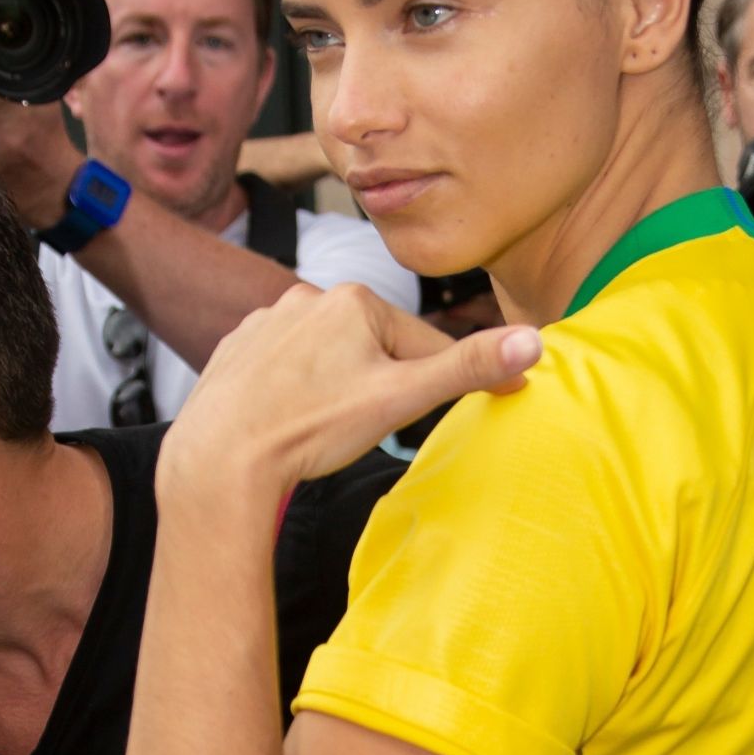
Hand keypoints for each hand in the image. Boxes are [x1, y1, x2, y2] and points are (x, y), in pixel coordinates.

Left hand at [158, 281, 542, 505]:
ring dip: (339, 386)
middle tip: (370, 429)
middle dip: (382, 386)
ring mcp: (266, 321)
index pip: (422, 344)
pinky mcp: (235, 349)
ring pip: (328, 358)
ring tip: (327, 428)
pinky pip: (284, 367)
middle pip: (374, 349)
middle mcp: (308, 297)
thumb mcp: (401, 399)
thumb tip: (533, 341)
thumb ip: (467, 367)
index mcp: (355, 301)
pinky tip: (291, 418)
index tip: (477, 402)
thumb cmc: (310, 428)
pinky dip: (296, 389)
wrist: (220, 457)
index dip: (445, 381)